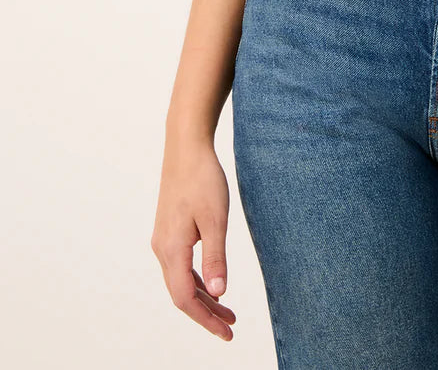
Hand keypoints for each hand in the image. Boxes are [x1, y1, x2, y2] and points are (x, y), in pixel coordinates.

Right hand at [151, 139, 236, 341]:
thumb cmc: (203, 179)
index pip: (185, 298)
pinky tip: (212, 283)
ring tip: (227, 310)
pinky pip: (180, 266)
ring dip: (203, 297)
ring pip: (181, 280)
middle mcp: (162, 249)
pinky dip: (196, 280)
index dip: (206, 319)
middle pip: (181, 294)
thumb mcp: (216, 219)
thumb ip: (216, 258)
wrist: (186, 148)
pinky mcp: (169, 231)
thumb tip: (219, 294)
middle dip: (206, 313)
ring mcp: (163, 240)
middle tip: (231, 327)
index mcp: (172, 249)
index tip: (227, 333)